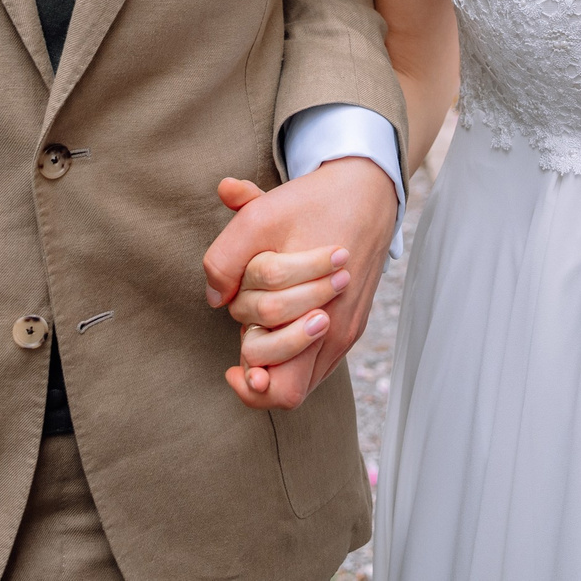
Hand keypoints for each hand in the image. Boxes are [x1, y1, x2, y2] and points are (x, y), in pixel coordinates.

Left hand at [202, 158, 396, 410]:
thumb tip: (214, 298)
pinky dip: (293, 353)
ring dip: (275, 359)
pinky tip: (275, 327)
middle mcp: (337, 330)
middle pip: (289, 388)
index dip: (249, 382)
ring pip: (305, 382)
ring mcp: (348, 331)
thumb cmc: (313, 204)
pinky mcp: (352, 325)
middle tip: (248, 328)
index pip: (279, 379)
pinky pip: (318, 364)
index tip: (231, 369)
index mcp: (318, 309)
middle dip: (258, 359)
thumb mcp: (260, 217)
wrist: (367, 192)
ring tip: (258, 329)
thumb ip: (226, 259)